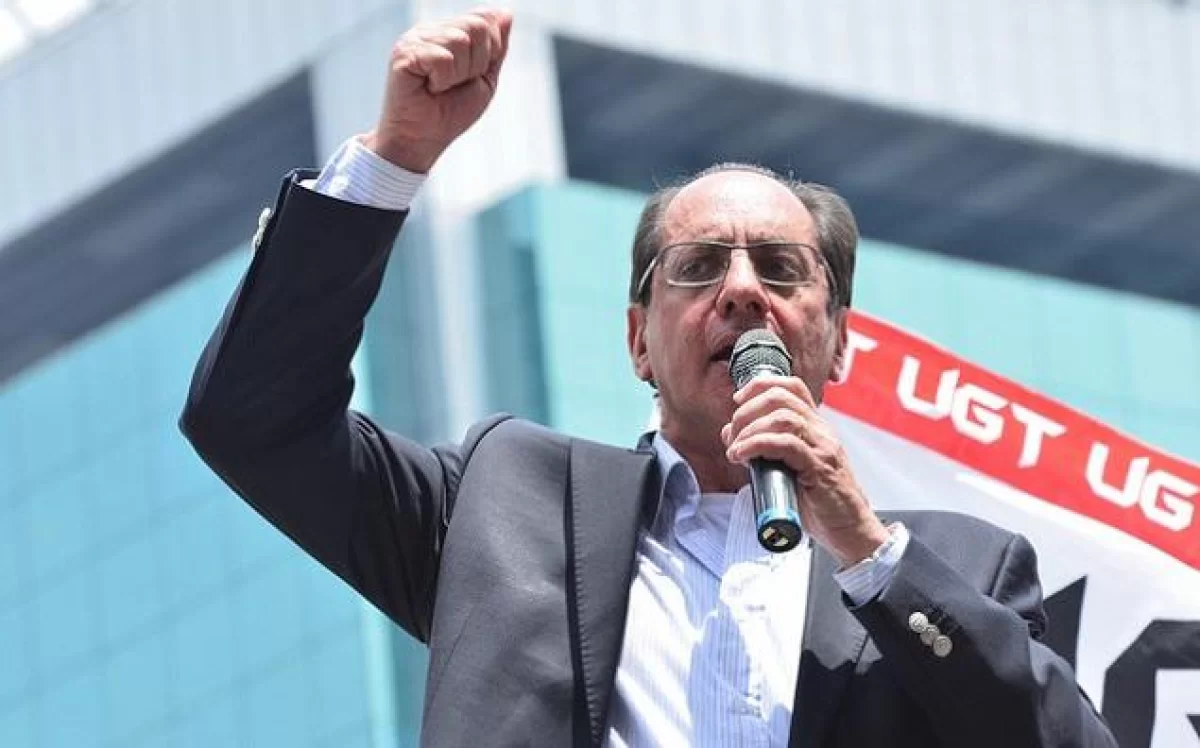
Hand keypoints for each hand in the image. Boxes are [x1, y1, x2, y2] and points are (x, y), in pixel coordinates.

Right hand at [362, 8, 512, 172]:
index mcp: (448, 32)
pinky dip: (443, 80)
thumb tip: (507, 13)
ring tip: (440, 87)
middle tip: (455, 84)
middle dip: (476, 64)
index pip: (484, 20)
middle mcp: (430, 30)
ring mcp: (414, 39)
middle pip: (477, 27)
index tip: (470, 76)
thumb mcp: (484, 78)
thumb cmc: (450, 112)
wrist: (423, 140)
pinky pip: (443, 58)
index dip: (489, 53)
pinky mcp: (404, 53)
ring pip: (460, 41)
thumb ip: (496, 46)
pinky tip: (429, 88)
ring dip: (459, 74)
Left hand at [721, 375, 889, 566]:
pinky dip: (758, 445)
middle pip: (781, 397)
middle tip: (733, 434)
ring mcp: (822, 448)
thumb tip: (730, 434)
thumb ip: (763, 450)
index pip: (791, 387)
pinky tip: (744, 456)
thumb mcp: (788, 468)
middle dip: (747, 410)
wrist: (850, 529)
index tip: (738, 401)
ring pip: (783, 418)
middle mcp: (821, 432)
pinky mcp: (819, 468)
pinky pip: (786, 444)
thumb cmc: (820, 503)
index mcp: (815, 428)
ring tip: (736, 449)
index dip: (760, 386)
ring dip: (750, 430)